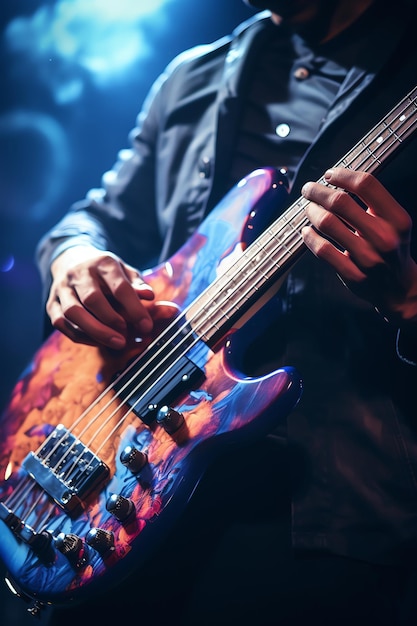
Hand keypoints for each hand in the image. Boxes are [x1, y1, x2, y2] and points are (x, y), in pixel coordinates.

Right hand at [47, 246, 156, 348]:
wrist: (72, 259)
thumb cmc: (105, 271)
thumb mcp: (125, 271)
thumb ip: (138, 284)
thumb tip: (149, 296)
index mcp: (103, 263)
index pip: (120, 287)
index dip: (134, 309)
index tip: (146, 326)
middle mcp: (79, 273)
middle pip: (92, 299)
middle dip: (111, 321)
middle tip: (126, 337)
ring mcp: (62, 288)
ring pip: (72, 313)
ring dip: (95, 331)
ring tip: (115, 342)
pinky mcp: (51, 302)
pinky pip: (61, 323)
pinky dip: (80, 335)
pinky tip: (97, 341)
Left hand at [300, 167, 416, 326]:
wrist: (398, 288)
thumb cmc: (389, 246)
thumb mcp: (393, 222)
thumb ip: (372, 202)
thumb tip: (336, 178)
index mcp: (397, 219)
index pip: (366, 184)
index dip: (343, 174)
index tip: (329, 174)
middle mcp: (384, 237)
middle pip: (340, 202)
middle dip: (318, 191)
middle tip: (308, 188)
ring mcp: (368, 258)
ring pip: (328, 223)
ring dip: (312, 211)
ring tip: (308, 208)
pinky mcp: (354, 276)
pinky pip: (323, 250)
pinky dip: (309, 237)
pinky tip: (306, 231)